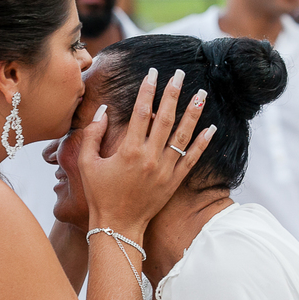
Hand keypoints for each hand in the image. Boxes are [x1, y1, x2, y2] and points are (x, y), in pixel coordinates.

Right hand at [78, 68, 213, 235]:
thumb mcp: (87, 163)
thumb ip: (92, 134)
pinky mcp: (174, 182)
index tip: (153, 73)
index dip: (148, 90)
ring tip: (201, 93)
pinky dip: (203, 143)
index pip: (141, 112)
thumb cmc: (99, 195)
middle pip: (165, 118)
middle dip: (173, 93)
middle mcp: (150, 158)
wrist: (118, 226)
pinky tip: (211, 128)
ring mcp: (165, 170)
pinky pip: (192, 159)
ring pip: (183, 136)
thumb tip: (103, 111)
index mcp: (129, 151)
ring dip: (193, 113)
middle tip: (180, 74)